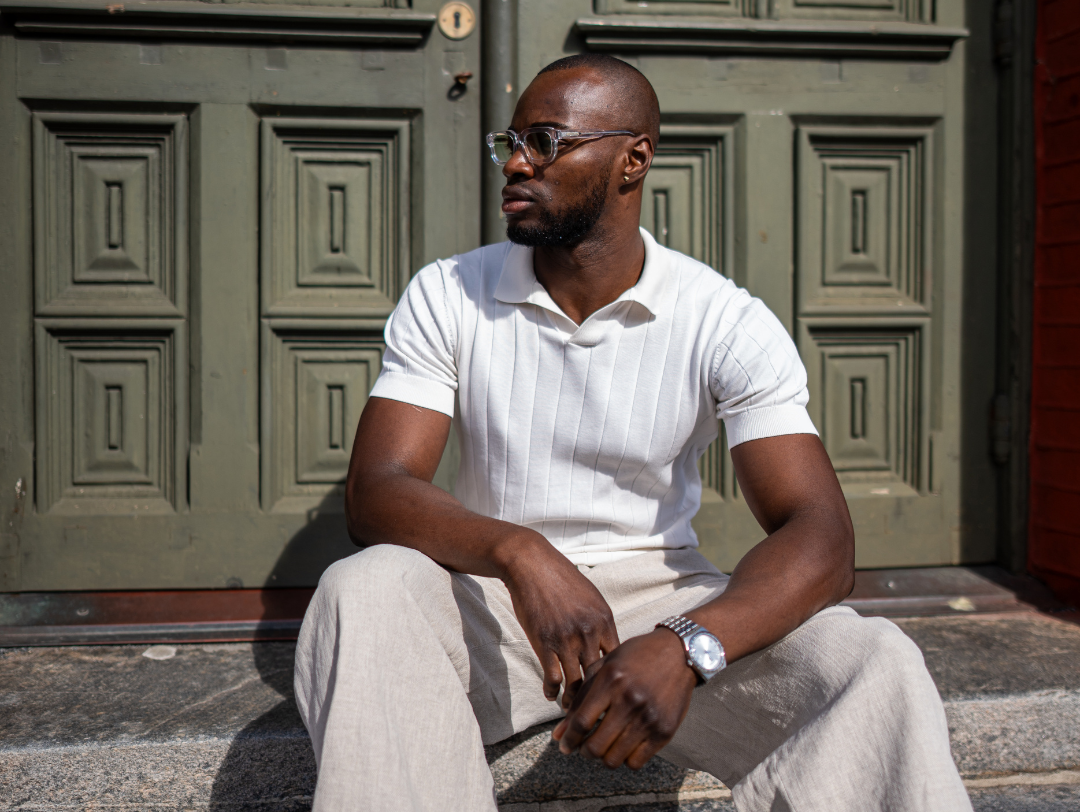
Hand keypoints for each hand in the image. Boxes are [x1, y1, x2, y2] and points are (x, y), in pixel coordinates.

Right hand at [500, 534, 619, 703]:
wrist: (531, 565)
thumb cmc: (561, 579)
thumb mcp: (591, 597)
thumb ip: (600, 622)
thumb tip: (608, 645)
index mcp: (605, 621)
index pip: (617, 662)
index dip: (615, 681)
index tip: (612, 694)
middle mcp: (590, 633)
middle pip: (600, 677)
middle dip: (598, 699)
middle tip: (596, 714)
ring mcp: (567, 640)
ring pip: (576, 684)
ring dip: (573, 701)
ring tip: (571, 711)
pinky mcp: (545, 644)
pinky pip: (553, 678)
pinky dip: (552, 691)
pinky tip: (550, 695)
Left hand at [551, 628, 696, 769]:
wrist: (679, 653)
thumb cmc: (636, 656)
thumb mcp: (605, 667)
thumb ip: (581, 698)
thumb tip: (559, 733)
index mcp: (611, 681)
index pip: (581, 722)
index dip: (569, 739)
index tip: (564, 745)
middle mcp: (629, 701)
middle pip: (595, 746)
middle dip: (584, 751)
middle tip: (585, 747)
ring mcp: (648, 718)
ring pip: (614, 759)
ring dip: (604, 757)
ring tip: (605, 746)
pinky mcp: (664, 731)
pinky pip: (636, 762)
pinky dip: (625, 760)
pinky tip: (624, 747)